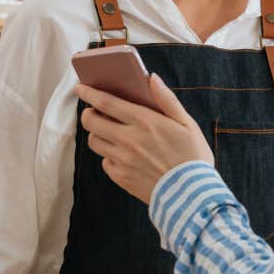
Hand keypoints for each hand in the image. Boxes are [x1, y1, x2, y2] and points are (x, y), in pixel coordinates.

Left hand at [75, 74, 213, 203]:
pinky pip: (104, 162)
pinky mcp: (121, 177)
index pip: (106, 103)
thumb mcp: (187, 124)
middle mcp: (129, 139)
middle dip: (88, 113)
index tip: (81, 88)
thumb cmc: (193, 157)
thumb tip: (152, 78)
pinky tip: (121, 155)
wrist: (193, 195)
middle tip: (93, 112)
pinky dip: (109, 156)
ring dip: (97, 134)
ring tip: (107, 133)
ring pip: (94, 142)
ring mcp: (122, 160)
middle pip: (92, 121)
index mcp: (145, 122)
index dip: (89, 93)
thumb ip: (167, 99)